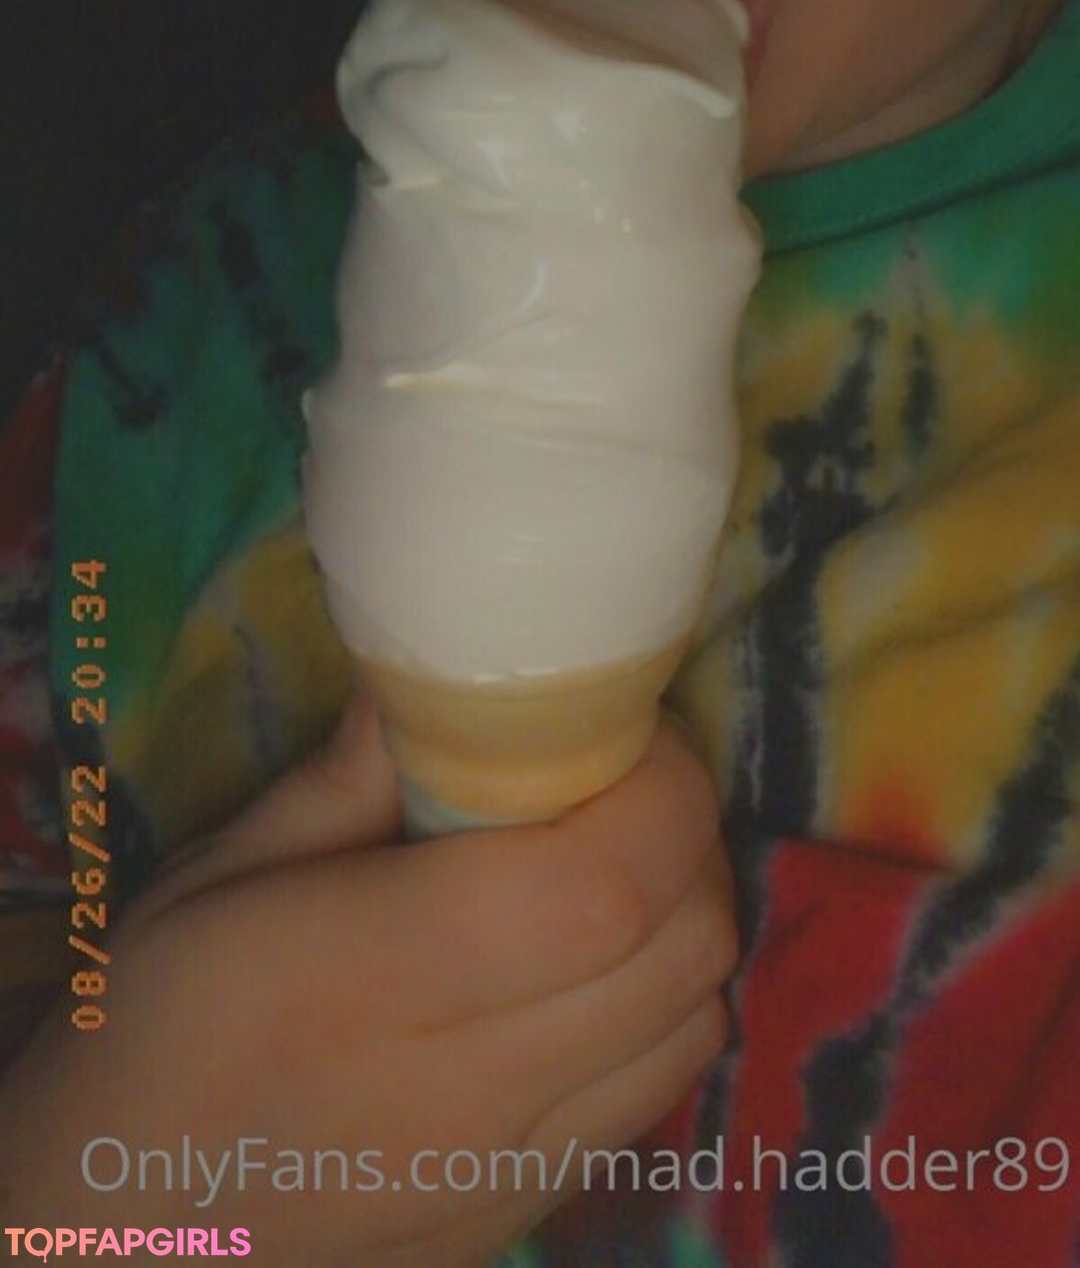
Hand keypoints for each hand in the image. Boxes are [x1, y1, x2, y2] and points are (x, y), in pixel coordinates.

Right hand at [0, 697, 733, 1267]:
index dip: (658, 789)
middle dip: (687, 837)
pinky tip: (591, 971)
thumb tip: (449, 680)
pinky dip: (659, 1009)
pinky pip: (654, 1094)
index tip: (631, 728)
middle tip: (625, 781)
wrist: (117, 1226)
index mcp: (373, 978)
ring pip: (693, 1022)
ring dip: (686, 922)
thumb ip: (346, 781)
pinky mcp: (523, 1213)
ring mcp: (508, 1168)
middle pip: (681, 947)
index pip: (603, 883)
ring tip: (617, 868)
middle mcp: (466, 1087)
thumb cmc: (153, 1023)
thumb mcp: (214, 876)